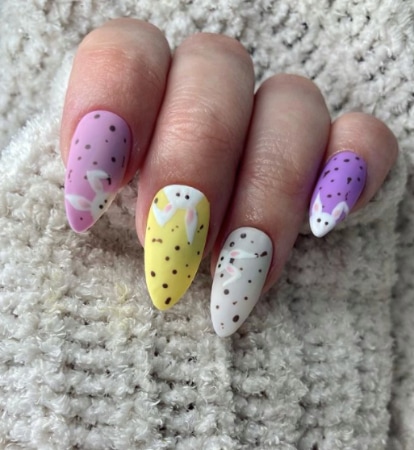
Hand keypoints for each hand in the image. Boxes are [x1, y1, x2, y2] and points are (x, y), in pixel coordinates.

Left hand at [61, 19, 397, 336]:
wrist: (188, 285)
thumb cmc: (127, 254)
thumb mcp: (95, 224)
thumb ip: (89, 196)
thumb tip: (85, 206)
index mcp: (146, 94)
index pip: (129, 50)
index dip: (111, 106)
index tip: (92, 195)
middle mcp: (214, 94)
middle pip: (216, 71)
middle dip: (191, 163)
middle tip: (168, 250)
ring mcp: (277, 122)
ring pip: (292, 104)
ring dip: (265, 192)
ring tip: (236, 273)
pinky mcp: (333, 158)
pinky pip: (364, 137)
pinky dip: (353, 169)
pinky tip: (324, 222)